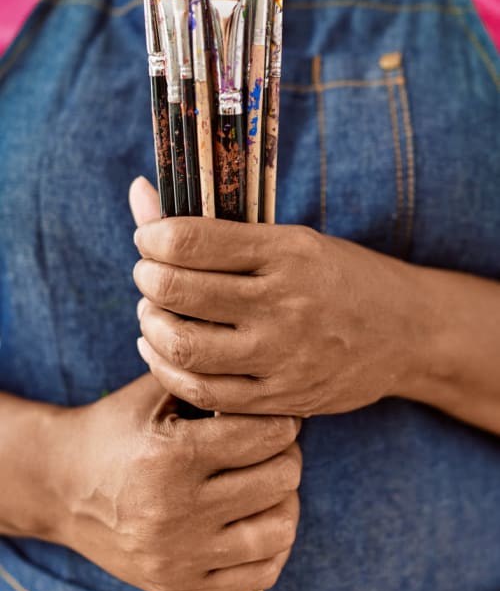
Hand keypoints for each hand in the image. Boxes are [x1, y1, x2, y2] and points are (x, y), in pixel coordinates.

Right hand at [57, 374, 301, 590]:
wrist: (60, 486)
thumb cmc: (115, 429)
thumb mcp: (153, 391)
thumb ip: (206, 376)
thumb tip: (267, 371)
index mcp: (170, 455)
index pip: (265, 434)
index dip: (282, 418)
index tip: (279, 415)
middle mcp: (174, 511)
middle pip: (279, 478)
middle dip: (286, 453)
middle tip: (275, 444)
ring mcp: (179, 555)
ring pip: (278, 529)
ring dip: (285, 500)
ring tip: (271, 481)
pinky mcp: (180, 585)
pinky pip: (259, 573)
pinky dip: (273, 544)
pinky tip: (259, 518)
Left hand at [131, 177, 424, 417]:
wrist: (407, 333)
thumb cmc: (340, 276)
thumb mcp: (290, 239)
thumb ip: (212, 225)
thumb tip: (137, 192)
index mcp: (287, 251)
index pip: (190, 241)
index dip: (152, 237)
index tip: (150, 237)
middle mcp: (284, 302)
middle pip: (176, 291)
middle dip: (146, 278)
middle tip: (148, 273)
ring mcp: (282, 355)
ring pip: (182, 346)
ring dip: (150, 325)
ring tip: (153, 311)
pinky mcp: (281, 398)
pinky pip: (201, 391)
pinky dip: (166, 368)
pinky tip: (162, 350)